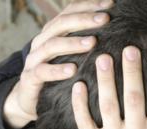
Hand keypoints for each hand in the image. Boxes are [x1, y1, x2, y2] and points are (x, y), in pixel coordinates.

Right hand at [3, 0, 112, 128]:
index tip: (110, 4)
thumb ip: (86, 44)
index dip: (88, 6)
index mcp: (52, 33)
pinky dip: (57, 70)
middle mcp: (41, 42)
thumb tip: (116, 30)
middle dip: (83, 20)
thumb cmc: (57, 77)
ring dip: (72, 43)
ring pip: (50, 45)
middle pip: (60, 24)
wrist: (30, 100)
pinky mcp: (29, 78)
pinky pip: (42, 71)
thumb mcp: (70, 57)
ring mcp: (33, 60)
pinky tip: (72, 70)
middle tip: (104, 19)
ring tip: (92, 43)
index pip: (69, 12)